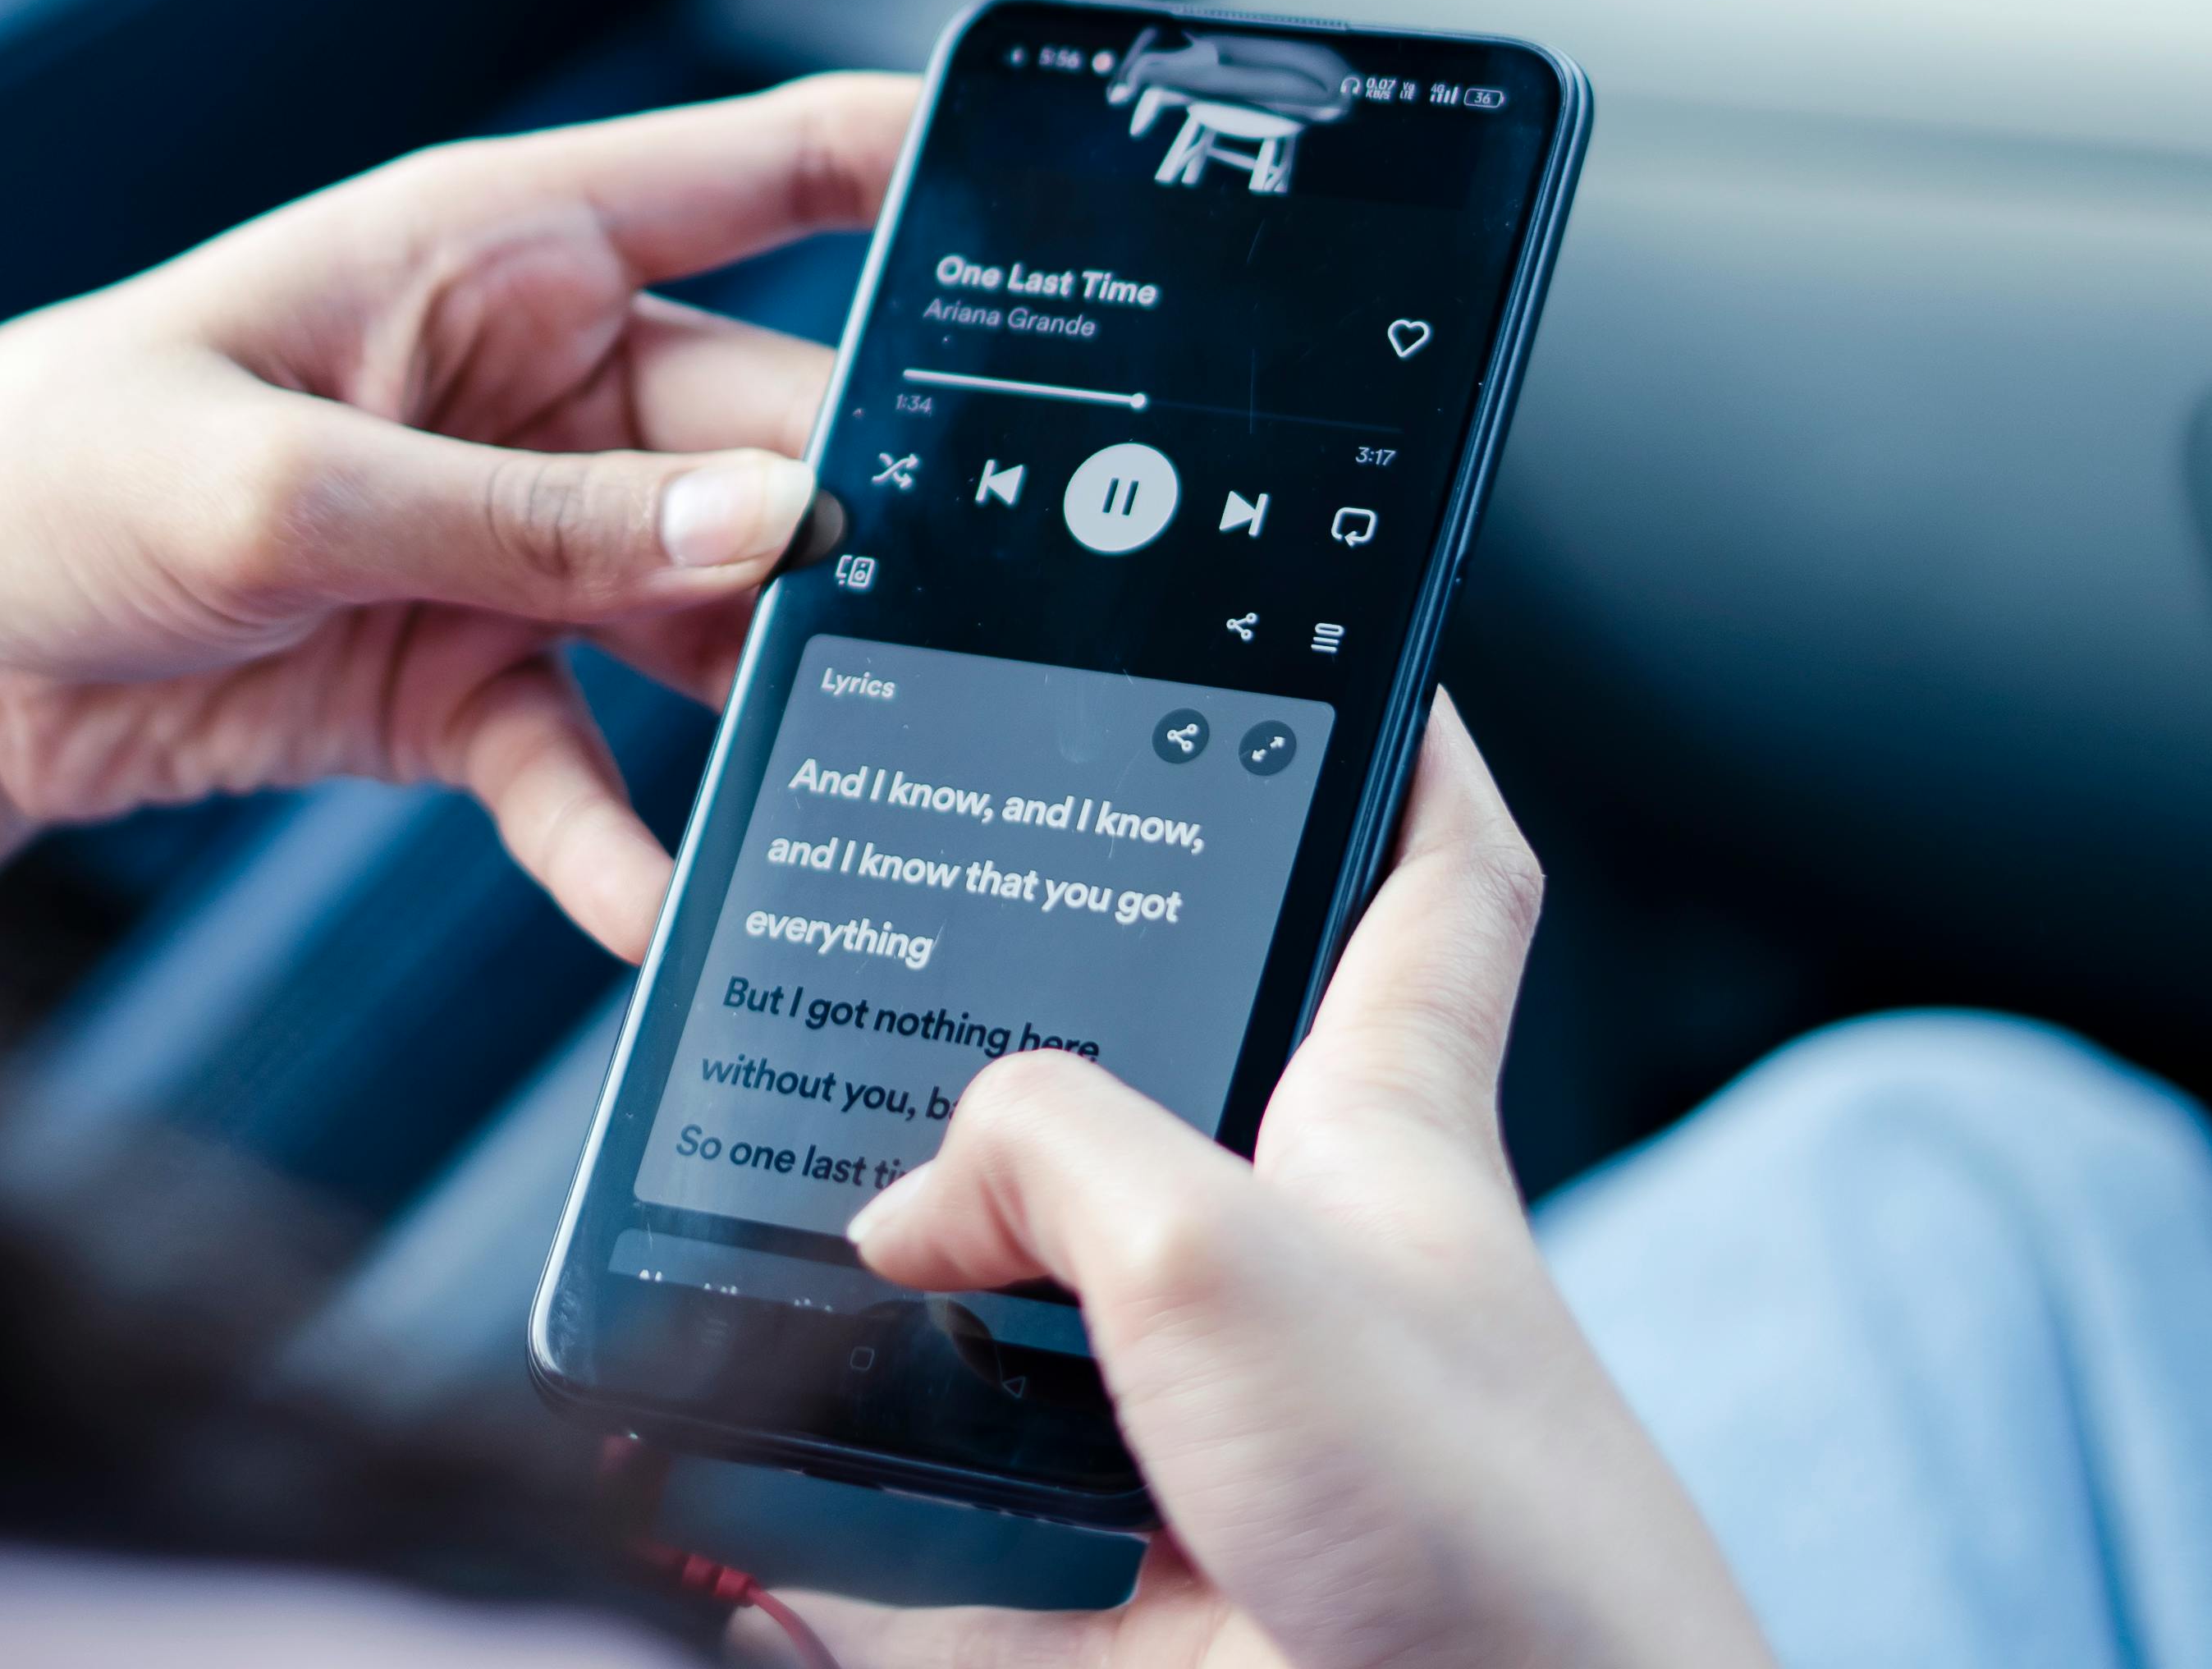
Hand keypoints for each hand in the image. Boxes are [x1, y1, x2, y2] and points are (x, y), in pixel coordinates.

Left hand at [0, 73, 913, 1023]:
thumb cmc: (48, 473)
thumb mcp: (290, 487)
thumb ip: (536, 524)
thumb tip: (776, 526)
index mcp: (503, 243)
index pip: (770, 169)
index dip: (931, 168)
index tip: (1092, 211)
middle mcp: (538, 381)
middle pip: (772, 438)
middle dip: (868, 529)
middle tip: (981, 625)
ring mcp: (513, 535)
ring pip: (709, 613)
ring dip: (772, 705)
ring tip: (866, 787)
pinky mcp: (461, 676)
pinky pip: (591, 762)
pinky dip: (624, 842)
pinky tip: (666, 919)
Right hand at [816, 705, 1772, 1668]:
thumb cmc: (1489, 1549)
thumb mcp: (1231, 1252)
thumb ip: (1042, 1157)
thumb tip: (896, 1216)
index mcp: (1382, 1131)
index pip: (1428, 876)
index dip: (1399, 738)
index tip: (1338, 641)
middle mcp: (1302, 1272)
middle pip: (1152, 1097)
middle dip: (1012, 1040)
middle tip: (877, 973)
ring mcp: (1213, 1450)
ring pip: (1007, 1334)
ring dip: (884, 1311)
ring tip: (750, 1246)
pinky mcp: (1127, 1618)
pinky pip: (928, 1564)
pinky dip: (821, 1542)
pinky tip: (722, 1507)